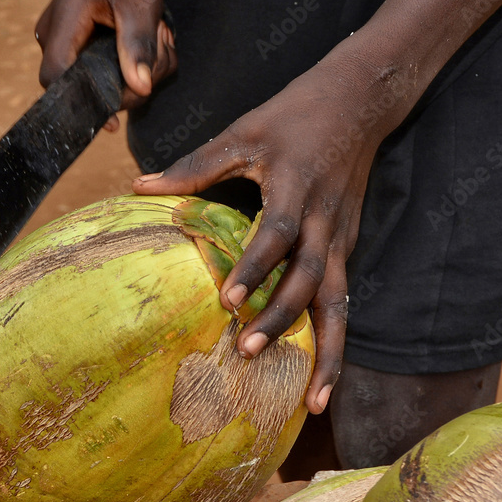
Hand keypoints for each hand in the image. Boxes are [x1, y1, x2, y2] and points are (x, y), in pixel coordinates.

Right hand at [35, 0, 175, 130]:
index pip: (56, 81)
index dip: (83, 106)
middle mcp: (55, 37)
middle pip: (84, 88)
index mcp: (62, 26)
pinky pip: (105, 69)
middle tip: (163, 48)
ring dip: (138, 69)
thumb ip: (137, 45)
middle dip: (129, 83)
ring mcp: (65, 41)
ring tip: (161, 34)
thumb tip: (140, 89)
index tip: (113, 121)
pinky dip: (134, 61)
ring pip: (100, 80)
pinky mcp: (79, 43)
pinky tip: (152, 36)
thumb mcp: (140, 1)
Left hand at [134, 51, 392, 414]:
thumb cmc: (295, 115)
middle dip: (282, 320)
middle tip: (249, 354)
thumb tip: (140, 187)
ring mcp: (341, 239)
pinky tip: (323, 378)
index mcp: (297, 189)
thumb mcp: (244, 132)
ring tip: (314, 401)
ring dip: (328, 353)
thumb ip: (195, 166)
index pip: (279, 234)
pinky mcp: (347, 248)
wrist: (361, 100)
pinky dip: (335, 340)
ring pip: (338, 304)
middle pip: (310, 281)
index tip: (227, 300)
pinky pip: (341, 300)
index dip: (255, 268)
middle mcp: (326, 223)